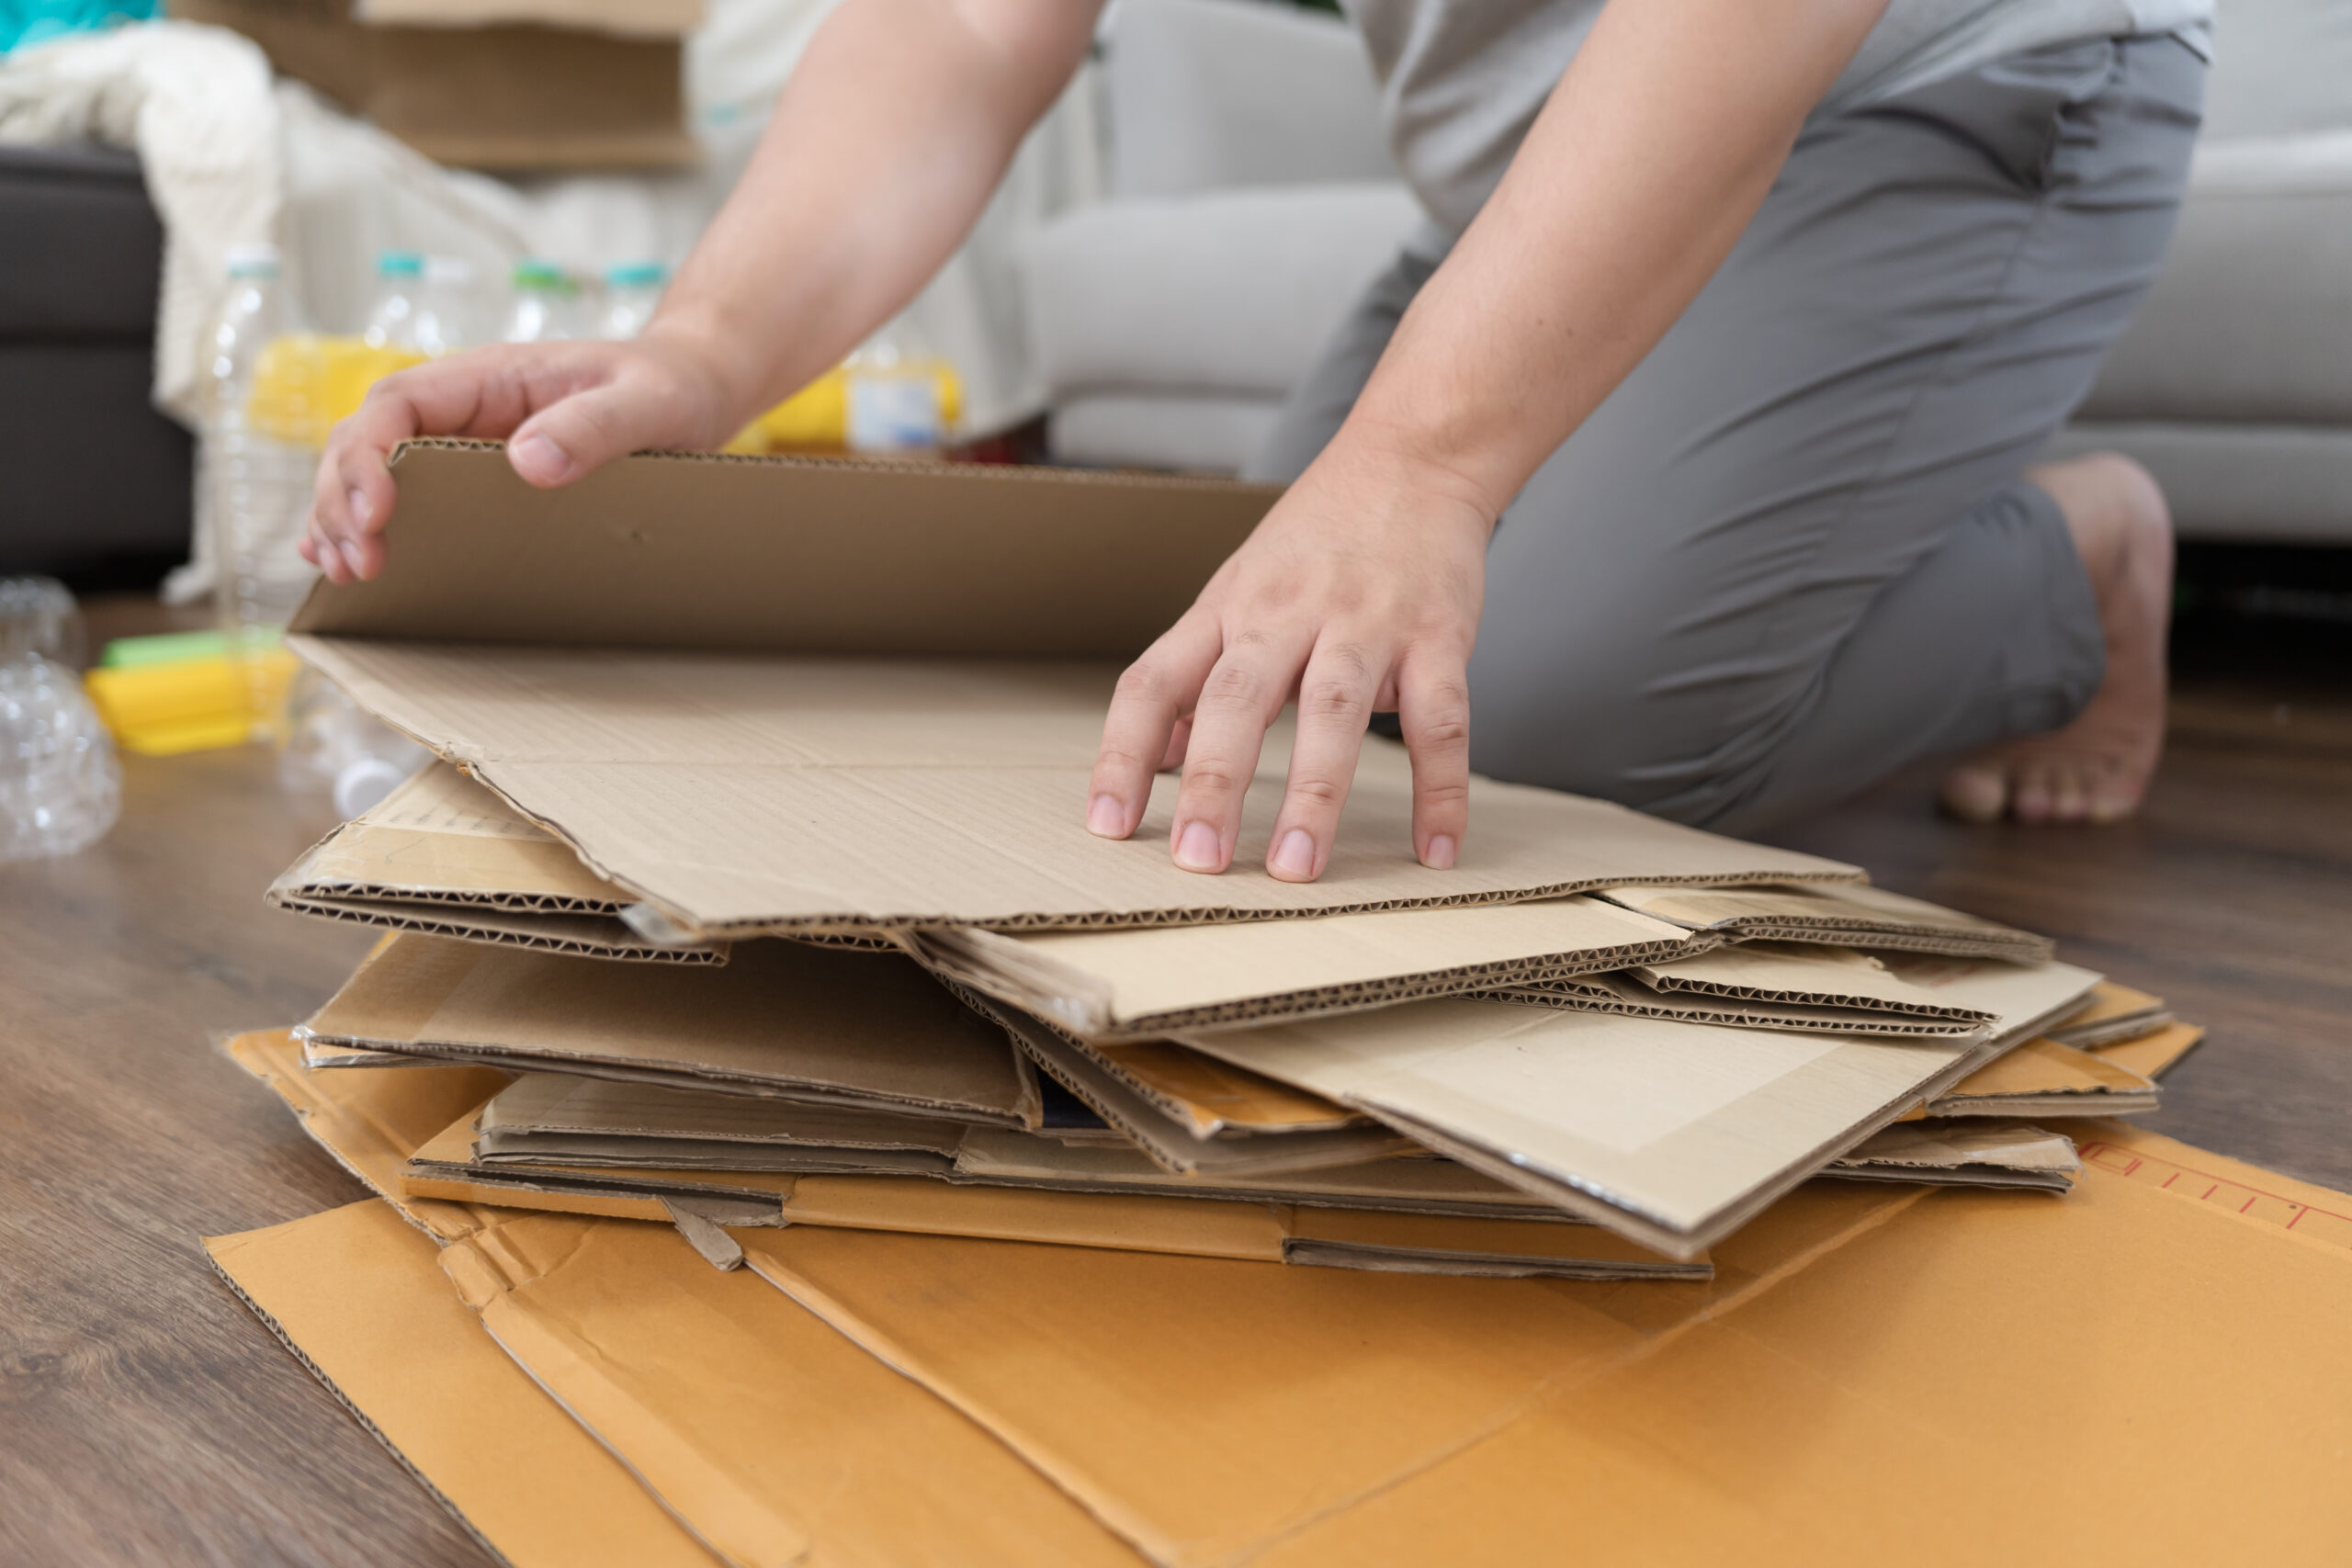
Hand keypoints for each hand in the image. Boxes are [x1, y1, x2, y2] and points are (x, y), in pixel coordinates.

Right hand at [300, 330, 742, 583]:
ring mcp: (462, 441)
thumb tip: (527, 462)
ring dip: (344, 519)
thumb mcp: (645, 403)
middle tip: (358, 564)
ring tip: (346, 573)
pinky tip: (349, 564)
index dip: (369, 457)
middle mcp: (462, 405)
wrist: (691, 388)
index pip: (397, 403)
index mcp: (489, 376)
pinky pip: (405, 496)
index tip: (377, 515)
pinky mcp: (473, 476)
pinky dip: (368, 527)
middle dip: (345, 500)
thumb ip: (593, 427)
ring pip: (371, 471)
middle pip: (365, 440)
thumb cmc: (669, 387)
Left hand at [1085, 440, 1494, 880]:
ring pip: (1332, 709)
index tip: (1108, 824)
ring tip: (1296, 868)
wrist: (1414, 457)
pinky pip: (1442, 720)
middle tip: (1199, 860)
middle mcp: (1286, 614)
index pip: (1153, 682)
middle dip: (1215, 782)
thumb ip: (1200, 673)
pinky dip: (1441, 789)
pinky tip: (1435, 849)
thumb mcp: (1237, 590)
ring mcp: (1365, 623)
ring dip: (1314, 793)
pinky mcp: (1438, 633)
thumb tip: (1160, 754)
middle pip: (1236, 699)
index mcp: (1226, 610)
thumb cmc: (1318, 536)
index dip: (1124, 754)